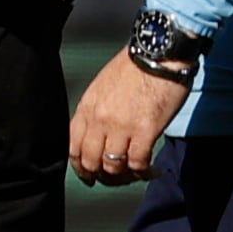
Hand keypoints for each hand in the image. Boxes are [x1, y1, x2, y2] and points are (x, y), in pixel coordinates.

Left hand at [68, 53, 186, 186]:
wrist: (160, 53)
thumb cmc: (135, 67)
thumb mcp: (103, 86)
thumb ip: (96, 111)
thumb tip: (96, 137)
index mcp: (87, 107)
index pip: (72, 148)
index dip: (80, 167)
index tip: (90, 175)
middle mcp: (100, 119)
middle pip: (91, 162)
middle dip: (102, 176)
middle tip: (116, 178)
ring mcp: (121, 125)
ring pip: (113, 167)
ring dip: (125, 176)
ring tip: (137, 173)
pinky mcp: (145, 130)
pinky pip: (138, 163)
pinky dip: (145, 172)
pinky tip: (152, 170)